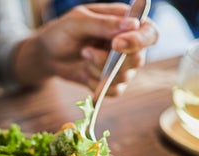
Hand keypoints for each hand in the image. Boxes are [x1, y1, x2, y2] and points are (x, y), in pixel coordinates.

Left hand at [27, 3, 158, 94]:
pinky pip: (115, 91)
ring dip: (99, 70)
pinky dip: (97, 84)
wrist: (49, 54)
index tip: (116, 44)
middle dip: (109, 60)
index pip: (149, 34)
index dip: (138, 41)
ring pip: (124, 77)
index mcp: (127, 23)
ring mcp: (123, 65)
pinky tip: (85, 72)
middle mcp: (130, 45)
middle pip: (138, 59)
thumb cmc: (63, 31)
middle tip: (87, 51)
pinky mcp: (113, 82)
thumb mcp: (78, 21)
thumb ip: (104, 23)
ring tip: (83, 55)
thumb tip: (132, 24)